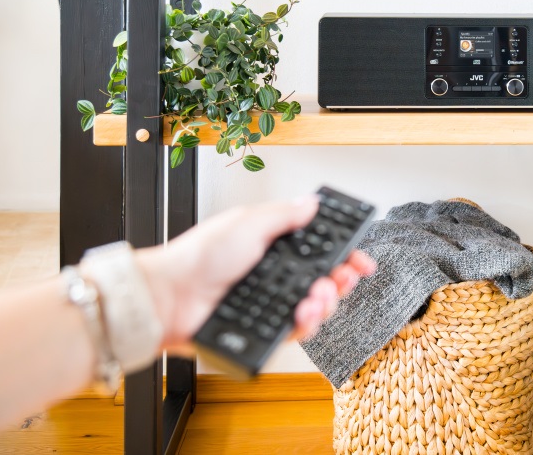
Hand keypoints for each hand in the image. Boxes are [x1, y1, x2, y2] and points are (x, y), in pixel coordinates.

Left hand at [134, 195, 375, 353]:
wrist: (172, 297)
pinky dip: (306, 323)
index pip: (319, 250)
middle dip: (340, 280)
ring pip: (316, 307)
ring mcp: (271, 302)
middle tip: (342, 277)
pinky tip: (303, 313)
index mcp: (273, 246)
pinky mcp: (264, 328)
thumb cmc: (199, 256)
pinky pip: (297, 330)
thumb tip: (312, 203)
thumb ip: (285, 215)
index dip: (344, 255)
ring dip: (325, 302)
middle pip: (324, 280)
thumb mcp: (249, 222)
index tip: (360, 260)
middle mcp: (275, 275)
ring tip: (316, 298)